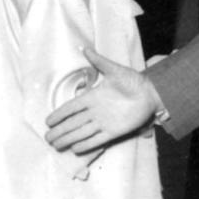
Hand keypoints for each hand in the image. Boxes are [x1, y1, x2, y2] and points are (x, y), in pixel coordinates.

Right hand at [44, 45, 160, 153]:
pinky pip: (97, 140)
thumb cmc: (134, 81)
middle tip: (47, 138)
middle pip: (73, 123)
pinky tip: (75, 149)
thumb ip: (99, 61)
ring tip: (56, 145)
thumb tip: (85, 49)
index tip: (48, 121)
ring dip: (68, 139)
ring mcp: (104, 122)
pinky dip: (86, 145)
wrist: (151, 93)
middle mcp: (95, 112)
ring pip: (81, 133)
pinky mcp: (114, 131)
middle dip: (60, 131)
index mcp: (93, 97)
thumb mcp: (115, 69)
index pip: (71, 108)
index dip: (59, 115)